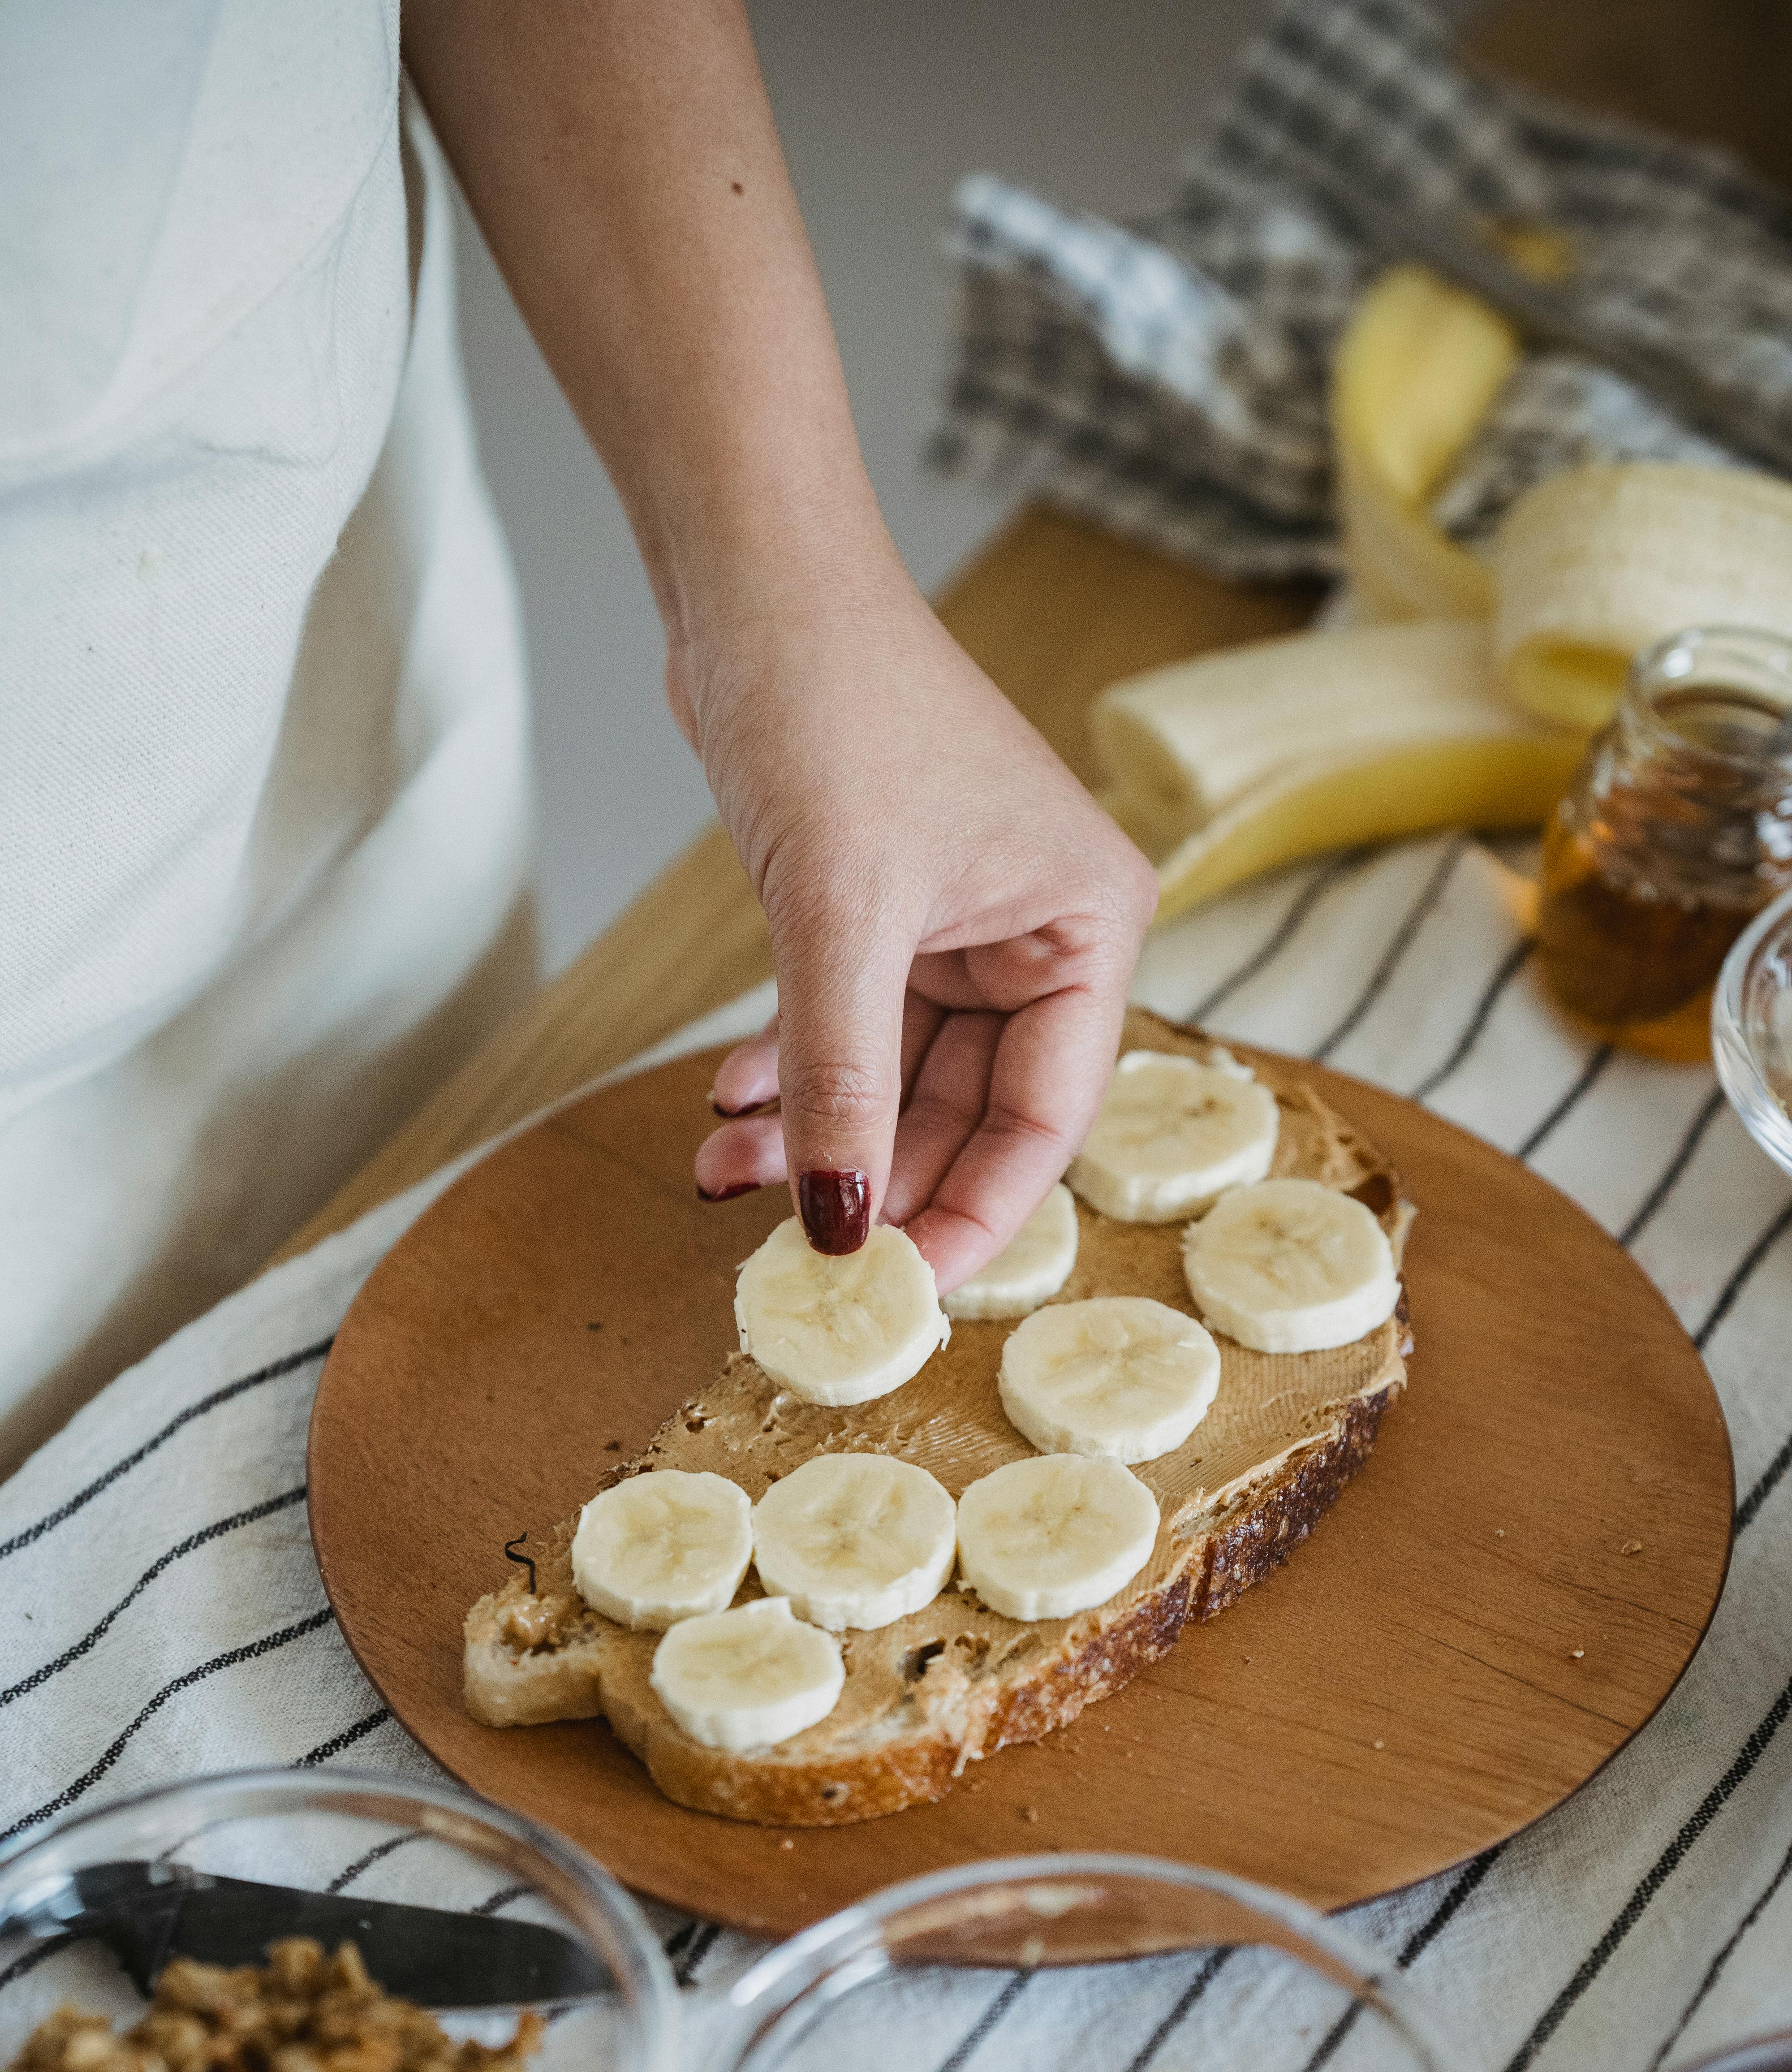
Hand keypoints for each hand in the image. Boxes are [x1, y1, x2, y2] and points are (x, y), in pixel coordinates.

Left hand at [685, 567, 1158, 1293]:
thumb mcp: (841, 918)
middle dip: (873, 1177)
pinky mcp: (882, 912)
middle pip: (968, 1111)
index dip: (973, 1212)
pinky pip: (845, 1030)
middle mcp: (1040, 934)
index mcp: (1088, 927)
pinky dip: (788, 1073)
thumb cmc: (836, 708)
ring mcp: (960, 925)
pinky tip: (726, 1106)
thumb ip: (845, 1082)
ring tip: (722, 1178)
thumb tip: (840, 1225)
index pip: (1046, 1116)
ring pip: (893, 1079)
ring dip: (812, 1133)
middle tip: (793, 1253)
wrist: (754, 582)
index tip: (899, 1292)